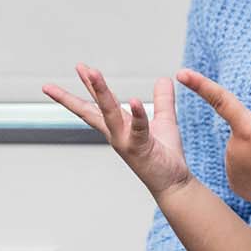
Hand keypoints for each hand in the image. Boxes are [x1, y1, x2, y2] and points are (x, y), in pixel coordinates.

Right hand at [45, 64, 192, 197]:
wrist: (174, 182)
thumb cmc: (165, 156)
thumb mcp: (164, 120)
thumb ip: (162, 100)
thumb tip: (163, 79)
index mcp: (120, 126)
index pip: (99, 103)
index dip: (88, 86)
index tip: (78, 67)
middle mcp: (117, 133)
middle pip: (93, 108)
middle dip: (83, 89)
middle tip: (76, 67)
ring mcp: (126, 141)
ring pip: (110, 113)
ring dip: (101, 92)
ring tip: (92, 72)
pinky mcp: (140, 149)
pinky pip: (138, 129)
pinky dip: (137, 114)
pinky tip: (135, 99)